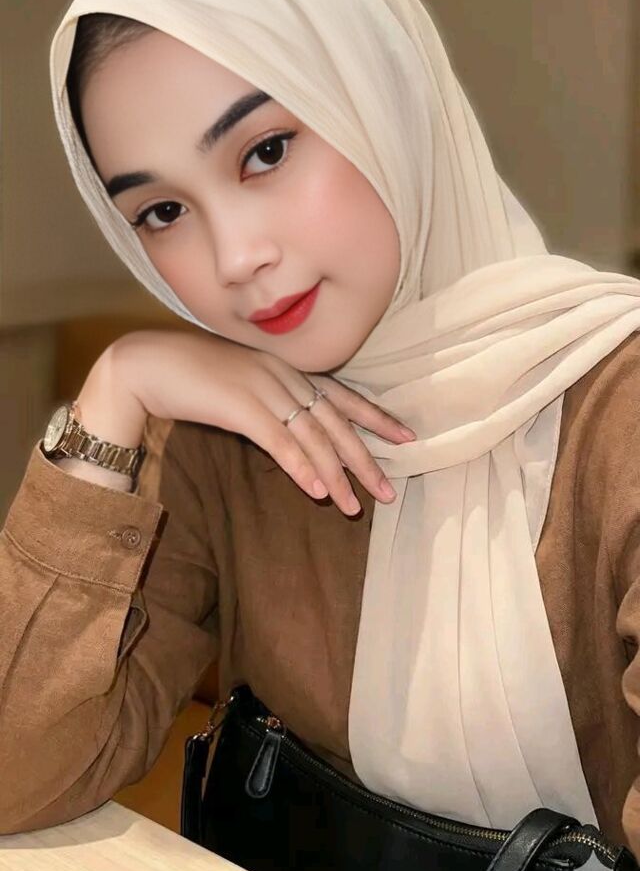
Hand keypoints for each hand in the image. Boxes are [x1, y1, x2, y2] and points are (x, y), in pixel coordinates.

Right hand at [109, 330, 413, 515]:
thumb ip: (269, 404)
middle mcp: (282, 375)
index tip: (406, 436)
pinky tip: (316, 491)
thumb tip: (294, 435)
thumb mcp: (240, 388)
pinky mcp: (240, 406)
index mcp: (285, 369)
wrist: (145, 365)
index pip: (341, 395)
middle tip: (387, 490)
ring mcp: (262, 388)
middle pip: (334, 420)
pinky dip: (300, 467)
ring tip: (353, 506)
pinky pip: (278, 441)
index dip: (375, 417)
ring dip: (335, 474)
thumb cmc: (189, 378)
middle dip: (364, 457)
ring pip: (312, 436)